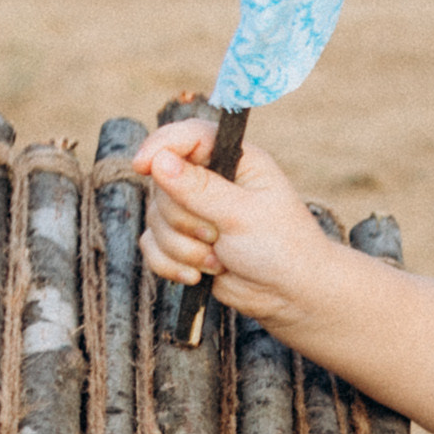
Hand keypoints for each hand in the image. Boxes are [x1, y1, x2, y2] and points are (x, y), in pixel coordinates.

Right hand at [137, 113, 338, 334]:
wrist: (291, 296)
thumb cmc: (282, 248)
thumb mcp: (243, 214)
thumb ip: (200, 188)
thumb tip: (159, 161)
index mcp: (234, 159)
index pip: (186, 136)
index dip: (159, 147)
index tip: (142, 166)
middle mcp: (211, 179)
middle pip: (162, 183)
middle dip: (184, 220)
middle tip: (217, 236)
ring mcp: (194, 211)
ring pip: (155, 219)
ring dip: (183, 248)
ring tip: (220, 260)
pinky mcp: (183, 241)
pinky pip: (151, 246)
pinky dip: (171, 264)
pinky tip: (199, 275)